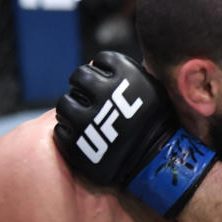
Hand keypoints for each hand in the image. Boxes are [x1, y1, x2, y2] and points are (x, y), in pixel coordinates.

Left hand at [53, 51, 215, 216]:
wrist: (159, 161)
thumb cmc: (158, 124)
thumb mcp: (152, 91)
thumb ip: (130, 76)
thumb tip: (109, 63)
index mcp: (126, 75)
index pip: (102, 60)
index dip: (103, 70)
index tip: (107, 81)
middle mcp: (104, 92)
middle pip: (79, 76)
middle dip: (83, 86)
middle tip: (91, 99)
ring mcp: (87, 118)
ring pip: (64, 103)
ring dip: (73, 108)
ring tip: (85, 118)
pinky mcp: (76, 142)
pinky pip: (62, 129)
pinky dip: (70, 132)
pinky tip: (85, 136)